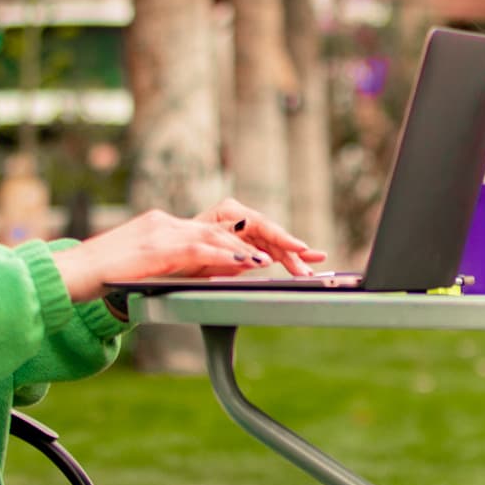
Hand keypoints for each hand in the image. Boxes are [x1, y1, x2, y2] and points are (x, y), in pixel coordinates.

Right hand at [56, 209, 263, 301]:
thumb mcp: (146, 271)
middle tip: (288, 252)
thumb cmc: (101, 278)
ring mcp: (160, 231)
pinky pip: (199, 248)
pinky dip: (226, 255)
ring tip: (276, 260)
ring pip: (215, 235)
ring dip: (249, 249)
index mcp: (163, 226)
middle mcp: (165, 222)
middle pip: (222, 227)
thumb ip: (175, 269)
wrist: (69, 274)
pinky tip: (247, 263)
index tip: (272, 250)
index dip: (245, 239)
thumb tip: (210, 275)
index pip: (213, 228)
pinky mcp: (155, 246)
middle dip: (258, 240)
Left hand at [197, 197, 326, 275]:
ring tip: (310, 273)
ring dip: (294, 260)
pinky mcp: (252, 245)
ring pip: (276, 246)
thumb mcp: (204, 253)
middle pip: (273, 237)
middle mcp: (242, 218)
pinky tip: (314, 258)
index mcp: (229, 212)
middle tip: (305, 272)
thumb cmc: (184, 252)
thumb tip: (258, 259)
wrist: (170, 256)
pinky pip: (275, 251)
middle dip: (292, 255)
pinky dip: (291, 257)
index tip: (298, 247)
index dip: (282, 238)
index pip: (262, 224)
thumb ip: (234, 253)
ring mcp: (248, 232)